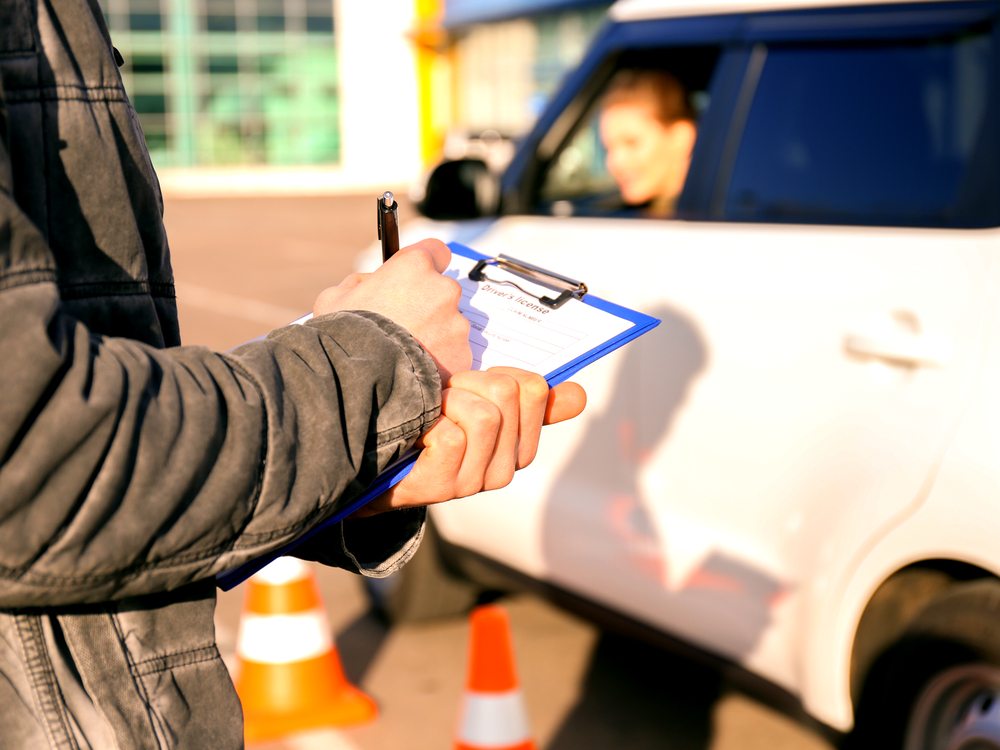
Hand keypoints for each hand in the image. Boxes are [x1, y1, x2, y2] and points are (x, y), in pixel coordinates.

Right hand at [313, 238, 470, 379]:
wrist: (359, 380)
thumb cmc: (343, 334)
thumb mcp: (335, 297)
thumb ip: (360, 283)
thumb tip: (371, 283)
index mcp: (414, 266)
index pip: (437, 251)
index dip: (427, 265)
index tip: (419, 279)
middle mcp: (442, 289)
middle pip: (443, 292)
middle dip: (429, 306)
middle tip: (405, 326)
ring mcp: (456, 324)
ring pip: (451, 326)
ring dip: (435, 336)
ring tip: (406, 355)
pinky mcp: (462, 355)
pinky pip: (454, 355)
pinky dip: (440, 363)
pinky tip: (415, 372)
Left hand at [355, 367, 586, 515]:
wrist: (369, 455)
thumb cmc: (425, 423)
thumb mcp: (477, 402)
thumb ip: (527, 400)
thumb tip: (578, 394)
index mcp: (519, 446)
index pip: (535, 389)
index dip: (499, 374)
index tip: (472, 385)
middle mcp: (504, 469)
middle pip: (510, 394)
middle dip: (470, 382)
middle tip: (444, 397)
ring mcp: (476, 482)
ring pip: (485, 415)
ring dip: (449, 400)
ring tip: (430, 411)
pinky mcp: (445, 485)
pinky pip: (454, 434)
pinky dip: (429, 421)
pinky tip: (416, 433)